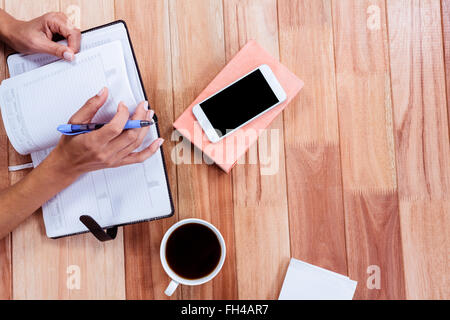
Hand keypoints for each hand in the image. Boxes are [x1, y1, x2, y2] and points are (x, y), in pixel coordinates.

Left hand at [0, 11, 80, 60]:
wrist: (15, 34)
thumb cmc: (22, 35)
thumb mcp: (39, 45)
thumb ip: (56, 50)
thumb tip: (70, 55)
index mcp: (54, 19)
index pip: (73, 32)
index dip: (73, 46)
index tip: (70, 56)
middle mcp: (59, 19)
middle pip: (76, 34)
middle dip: (72, 47)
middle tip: (65, 55)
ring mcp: (61, 25)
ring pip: (75, 38)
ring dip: (69, 47)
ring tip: (58, 50)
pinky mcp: (61, 30)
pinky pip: (70, 40)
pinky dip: (67, 47)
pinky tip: (59, 49)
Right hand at [49, 87, 163, 176]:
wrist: (67, 164)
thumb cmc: (70, 144)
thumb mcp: (74, 121)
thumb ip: (90, 106)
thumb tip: (103, 92)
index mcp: (94, 142)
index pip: (116, 127)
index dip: (123, 114)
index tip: (123, 105)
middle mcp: (106, 152)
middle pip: (130, 135)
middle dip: (140, 118)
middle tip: (143, 106)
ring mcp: (114, 159)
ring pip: (136, 143)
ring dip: (145, 128)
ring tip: (148, 115)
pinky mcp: (119, 162)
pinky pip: (139, 158)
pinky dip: (151, 150)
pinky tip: (158, 141)